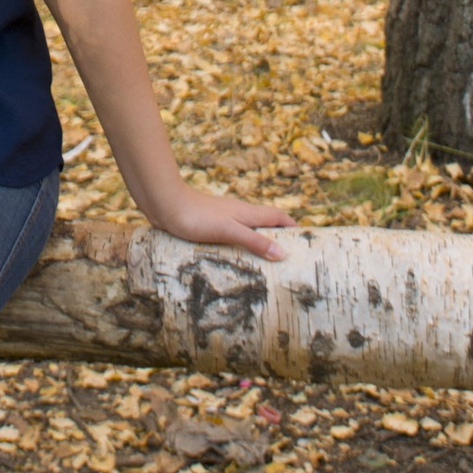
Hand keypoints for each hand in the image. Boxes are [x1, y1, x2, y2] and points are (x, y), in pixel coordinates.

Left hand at [147, 181, 295, 260]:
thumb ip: (253, 241)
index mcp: (247, 213)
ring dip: (259, 244)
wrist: (165, 204)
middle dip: (279, 239)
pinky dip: (241, 247)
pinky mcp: (210, 226)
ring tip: (266, 268)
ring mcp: (224, 219)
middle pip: (266, 224)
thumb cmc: (197, 216)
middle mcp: (239, 214)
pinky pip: (233, 236)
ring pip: (249, 231)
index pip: (278, 217)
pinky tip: (235, 262)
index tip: (307, 243)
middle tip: (289, 262)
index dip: (294, 228)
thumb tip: (282, 254)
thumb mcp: (228, 231)